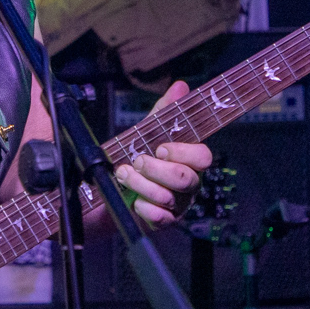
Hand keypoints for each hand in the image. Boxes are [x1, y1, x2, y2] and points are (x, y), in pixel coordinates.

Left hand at [113, 80, 212, 229]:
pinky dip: (143, 208)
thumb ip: (163, 111)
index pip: (204, 157)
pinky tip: (132, 201)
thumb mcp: (145, 131)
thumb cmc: (132, 157)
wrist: (105, 189)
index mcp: (188, 161)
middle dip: (156, 169)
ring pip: (170, 197)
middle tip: (137, 161)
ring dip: (141, 184)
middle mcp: (188, 184)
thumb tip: (181, 86)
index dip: (183, 152)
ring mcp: (177, 205)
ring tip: (123, 175)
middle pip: (186, 179)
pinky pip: (161, 218)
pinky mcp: (163, 222)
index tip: (160, 147)